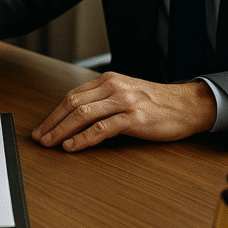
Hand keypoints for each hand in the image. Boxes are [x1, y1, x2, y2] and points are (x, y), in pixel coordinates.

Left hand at [30, 73, 215, 150]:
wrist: (187, 106)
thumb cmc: (156, 103)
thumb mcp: (126, 93)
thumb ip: (103, 100)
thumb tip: (75, 118)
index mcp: (108, 80)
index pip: (72, 96)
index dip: (54, 113)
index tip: (42, 127)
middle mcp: (113, 87)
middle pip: (72, 104)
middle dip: (52, 123)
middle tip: (40, 138)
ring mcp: (124, 102)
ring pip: (83, 115)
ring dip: (62, 131)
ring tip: (50, 144)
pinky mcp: (134, 118)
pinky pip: (102, 129)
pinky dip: (83, 138)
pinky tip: (72, 146)